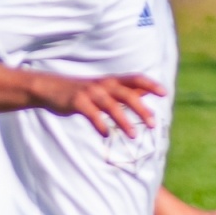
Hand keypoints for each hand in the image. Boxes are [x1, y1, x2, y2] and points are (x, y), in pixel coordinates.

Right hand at [31, 73, 166, 137]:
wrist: (51, 88)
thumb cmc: (83, 91)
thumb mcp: (105, 88)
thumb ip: (126, 90)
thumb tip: (148, 90)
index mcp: (112, 81)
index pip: (135, 79)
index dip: (150, 84)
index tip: (164, 93)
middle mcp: (103, 85)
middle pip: (126, 94)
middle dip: (141, 109)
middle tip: (154, 124)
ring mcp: (90, 93)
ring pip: (110, 106)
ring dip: (123, 121)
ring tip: (134, 135)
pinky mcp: (77, 102)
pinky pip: (91, 114)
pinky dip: (100, 123)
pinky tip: (106, 134)